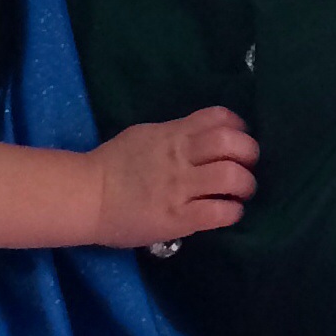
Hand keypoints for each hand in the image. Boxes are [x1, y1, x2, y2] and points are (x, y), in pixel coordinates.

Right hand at [92, 106, 258, 246]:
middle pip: (231, 144)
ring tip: (241, 193)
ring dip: (245, 185)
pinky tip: (229, 213)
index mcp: (173, 133)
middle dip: (249, 154)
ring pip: (230, 177)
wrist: (86, 196)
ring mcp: (180, 187)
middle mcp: (180, 156)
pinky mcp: (178, 217)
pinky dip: (232, 212)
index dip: (238, 127)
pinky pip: (218, 212)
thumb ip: (174, 134)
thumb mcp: (145, 136)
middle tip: (246, 166)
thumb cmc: (113, 165)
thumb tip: (200, 138)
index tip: (239, 139)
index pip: (218, 118)